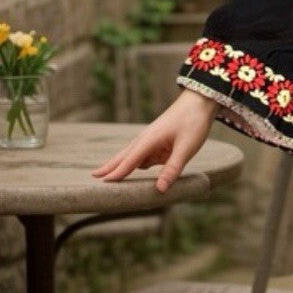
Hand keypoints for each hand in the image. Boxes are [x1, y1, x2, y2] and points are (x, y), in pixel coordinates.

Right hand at [90, 89, 217, 193]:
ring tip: (106, 177)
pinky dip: (135, 163)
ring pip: (132, 157)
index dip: (117, 172)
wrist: (199, 102)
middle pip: (124, 156)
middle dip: (109, 167)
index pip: (130, 160)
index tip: (102, 182)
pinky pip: (143, 156)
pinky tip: (130, 170)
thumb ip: (172, 169)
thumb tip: (160, 190)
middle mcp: (146, 139)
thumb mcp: (186, 148)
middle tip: (93, 177)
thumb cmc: (193, 123)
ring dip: (120, 166)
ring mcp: (151, 140)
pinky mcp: (157, 142)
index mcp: (150, 140)